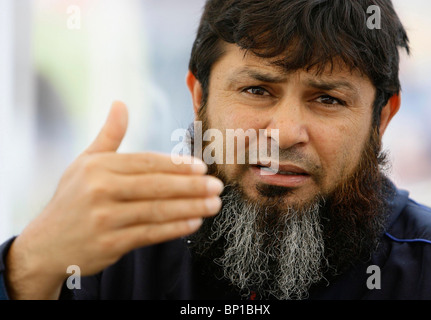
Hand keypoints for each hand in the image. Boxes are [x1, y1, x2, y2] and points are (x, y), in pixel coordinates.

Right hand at [5, 101, 222, 298]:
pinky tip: (194, 223)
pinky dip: (174, 229)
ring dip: (190, 207)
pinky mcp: (109, 243)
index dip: (177, 165)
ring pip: (157, 210)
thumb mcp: (84, 163)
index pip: (146, 162)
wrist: (46, 244)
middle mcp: (99, 190)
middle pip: (156, 186)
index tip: (202, 168)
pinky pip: (150, 234)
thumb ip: (109, 136)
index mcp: (98, 167)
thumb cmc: (72, 199)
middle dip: (191, 186)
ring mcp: (104, 218)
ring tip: (213, 205)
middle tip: (217, 186)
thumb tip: (120, 103)